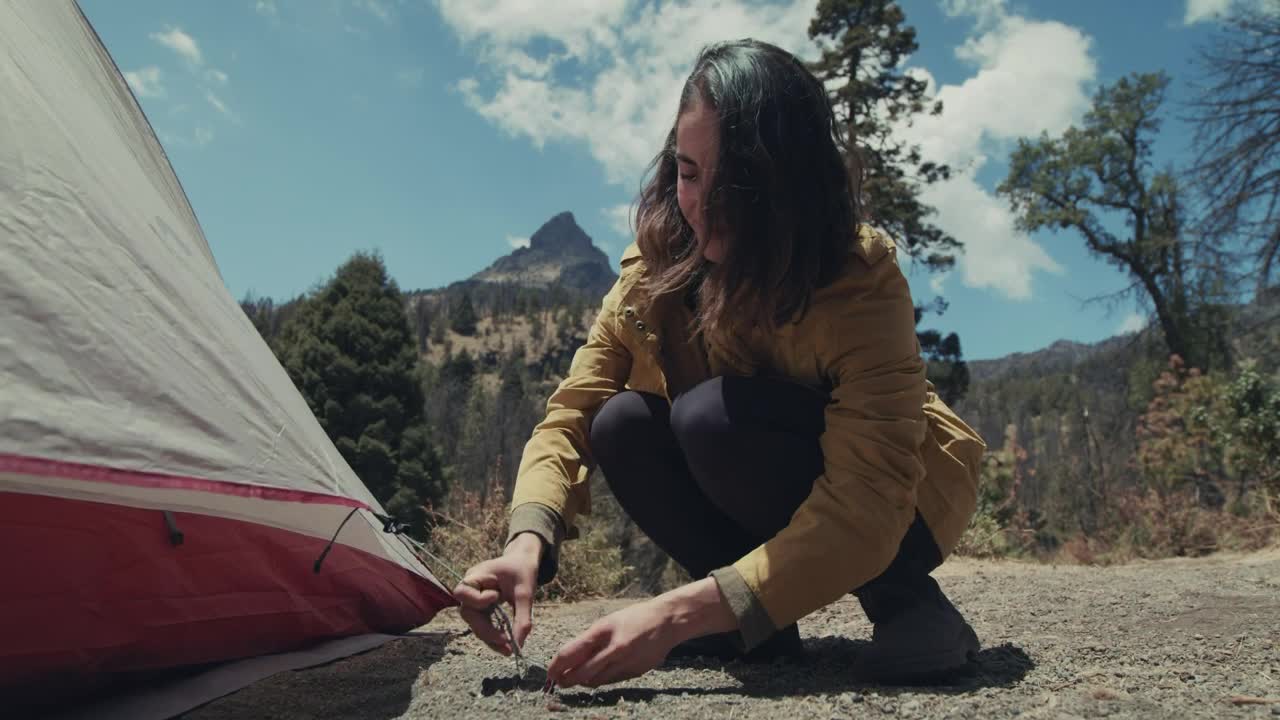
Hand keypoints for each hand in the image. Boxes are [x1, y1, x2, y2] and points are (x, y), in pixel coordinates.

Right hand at [452, 532, 541, 655]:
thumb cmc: (522, 571)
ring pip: (475, 624)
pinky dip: (494, 636)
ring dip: (490, 638)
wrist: (523, 563)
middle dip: (485, 630)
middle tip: (506, 644)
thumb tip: (519, 644)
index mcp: (476, 575)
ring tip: (508, 650)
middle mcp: (471, 589)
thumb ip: (522, 617)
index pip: (463, 591)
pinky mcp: (482, 609)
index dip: (477, 599)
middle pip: (468, 613)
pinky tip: (507, 646)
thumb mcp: (525, 592)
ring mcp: (475, 600)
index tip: (496, 598)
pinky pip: (483, 625)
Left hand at [547, 577, 738, 688]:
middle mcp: (614, 649)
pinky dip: (601, 680)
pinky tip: (596, 677)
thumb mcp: (608, 623)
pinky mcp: (636, 672)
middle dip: (567, 679)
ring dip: (582, 682)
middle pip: (582, 673)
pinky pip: (612, 681)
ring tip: (573, 680)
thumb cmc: (634, 618)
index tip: (549, 672)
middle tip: (558, 682)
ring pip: (596, 681)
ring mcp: (626, 662)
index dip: (557, 665)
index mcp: (604, 631)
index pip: (572, 652)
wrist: (667, 622)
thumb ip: (589, 640)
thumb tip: (568, 657)